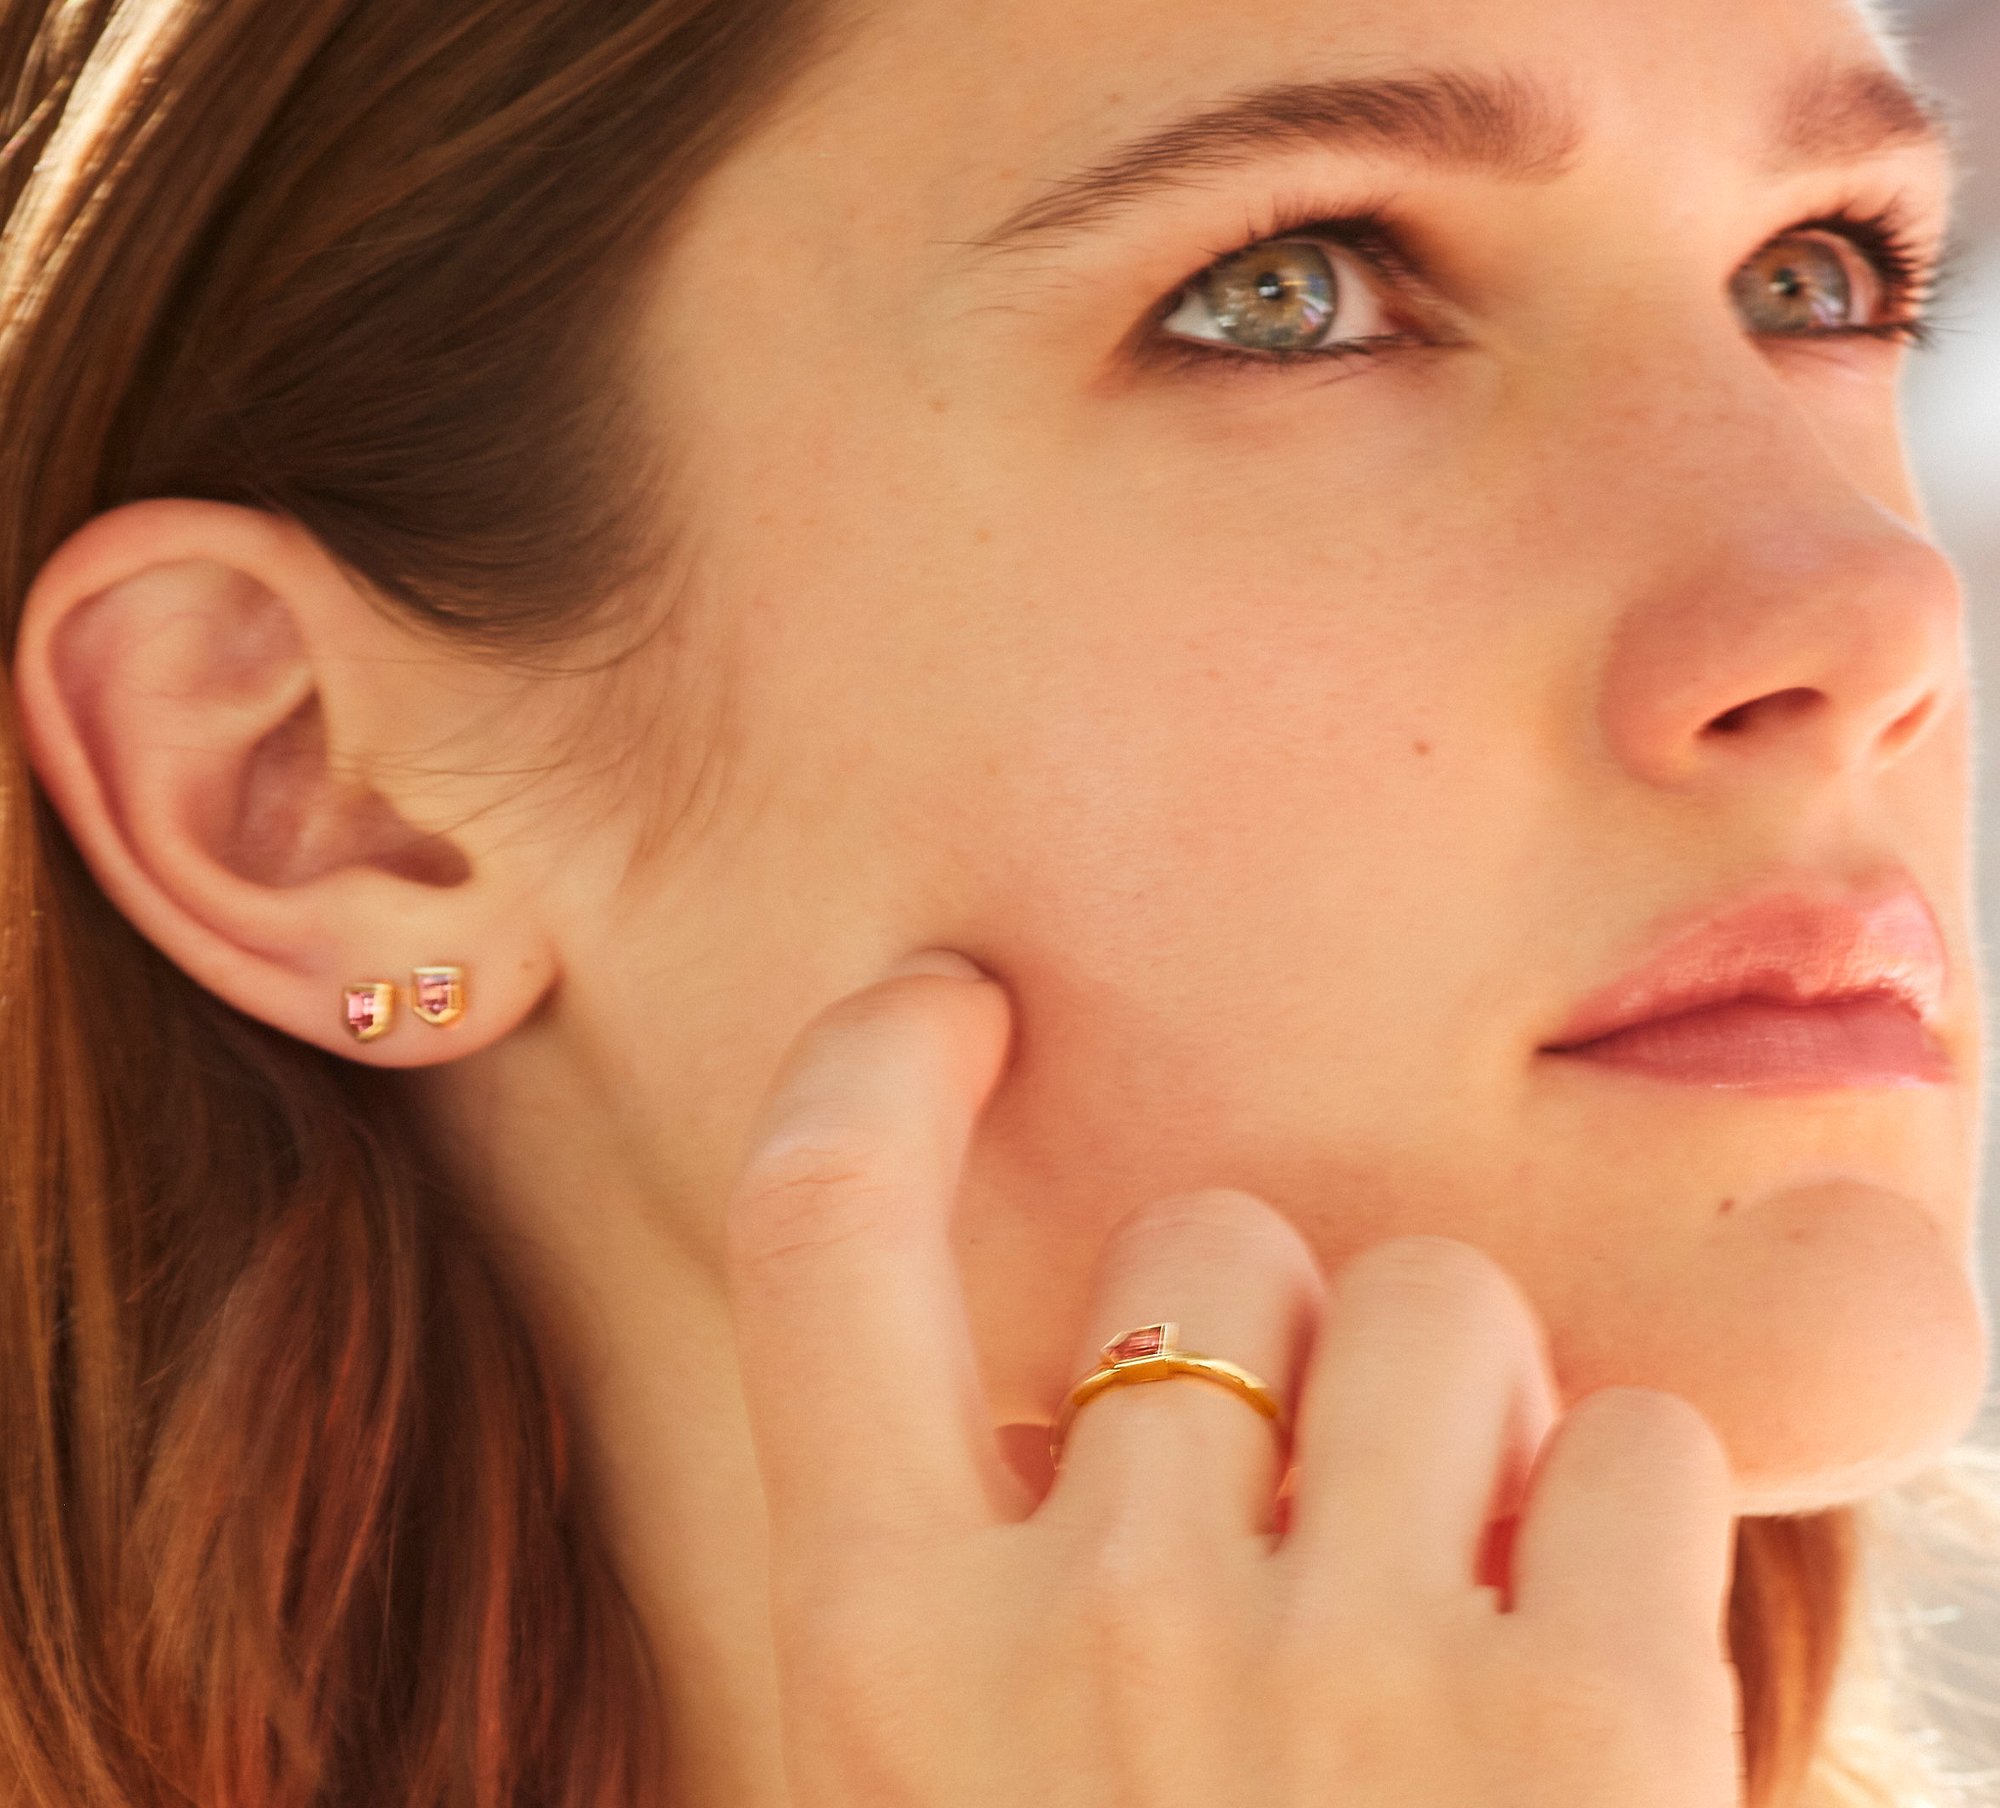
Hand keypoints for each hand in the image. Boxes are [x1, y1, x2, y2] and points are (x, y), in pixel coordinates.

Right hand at [723, 955, 1742, 1807]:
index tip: (950, 1004)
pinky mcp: (1587, 1737)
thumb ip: (996, 1593)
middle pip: (1212, 1243)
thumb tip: (1096, 1379)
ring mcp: (1336, 1681)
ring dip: (1476, 1407)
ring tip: (1468, 1607)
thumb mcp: (974, 1807)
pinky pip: (1645, 1446)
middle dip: (1280, 1328)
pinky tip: (1604, 1694)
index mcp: (886, 1657)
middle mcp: (1085, 1630)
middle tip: (1314, 1520)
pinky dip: (1644, 1524)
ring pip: (1437, 1301)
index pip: (814, 1232)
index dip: (871, 1069)